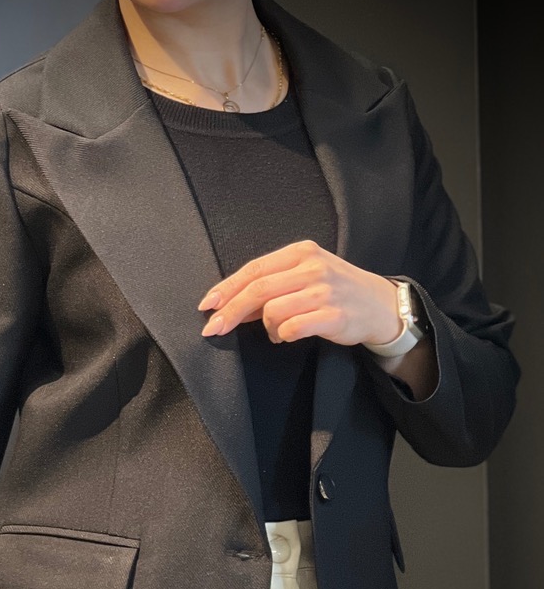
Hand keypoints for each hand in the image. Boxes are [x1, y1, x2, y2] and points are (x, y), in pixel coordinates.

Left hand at [197, 239, 402, 346]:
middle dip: (230, 312)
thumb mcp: (305, 276)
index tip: (207, 306)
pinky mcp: (333, 315)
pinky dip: (282, 336)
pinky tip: (288, 336)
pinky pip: (291, 328)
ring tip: (277, 331)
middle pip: (257, 290)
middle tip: (213, 329)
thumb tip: (229, 304)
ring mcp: (324, 291)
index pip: (254, 270)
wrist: (381, 305)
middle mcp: (312, 267)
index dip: (227, 289)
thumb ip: (271, 286)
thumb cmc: (336, 291)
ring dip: (266, 327)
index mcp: (301, 252)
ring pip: (272, 311)